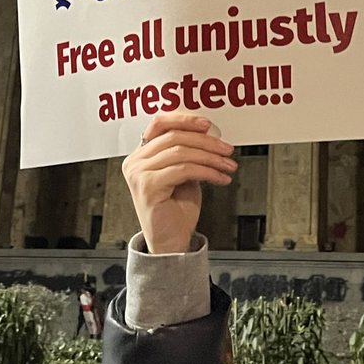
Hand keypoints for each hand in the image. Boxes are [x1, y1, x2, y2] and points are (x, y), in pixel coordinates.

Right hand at [122, 113, 237, 252]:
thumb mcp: (183, 174)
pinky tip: (220, 178)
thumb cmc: (176, 210)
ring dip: (210, 157)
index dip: (184, 119)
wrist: (170, 243)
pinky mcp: (148, 187)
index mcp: (140, 155)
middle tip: (227, 149)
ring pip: (181, 152)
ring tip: (228, 165)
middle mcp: (135, 162)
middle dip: (206, 142)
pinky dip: (207, 171)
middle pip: (175, 137)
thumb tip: (208, 135)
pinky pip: (184, 170)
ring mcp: (139, 174)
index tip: (207, 124)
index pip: (159, 124)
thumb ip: (188, 153)